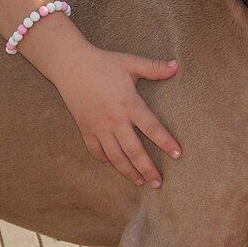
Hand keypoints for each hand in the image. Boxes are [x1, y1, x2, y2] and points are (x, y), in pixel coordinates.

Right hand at [53, 47, 181, 186]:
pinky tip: (114, 165)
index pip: (152, 127)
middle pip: (134, 150)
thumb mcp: (130, 63)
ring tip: (140, 182)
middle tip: (158, 183)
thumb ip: (154, 68)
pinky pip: (96, 150)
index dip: (165, 142)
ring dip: (128, 171)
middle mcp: (115, 120)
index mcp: (129, 104)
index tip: (177, 155)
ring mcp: (99, 127)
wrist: (70, 65)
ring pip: (115, 156)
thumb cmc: (102, 63)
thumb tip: (177, 66)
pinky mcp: (86, 129)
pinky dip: (105, 160)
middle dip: (147, 169)